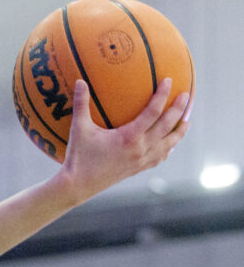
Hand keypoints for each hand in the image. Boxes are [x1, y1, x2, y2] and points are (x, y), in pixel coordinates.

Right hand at [60, 78, 190, 202]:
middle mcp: (140, 149)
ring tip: (187, 119)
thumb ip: (81, 104)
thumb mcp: (79, 129)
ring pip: (169, 144)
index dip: (162, 95)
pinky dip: (169, 148)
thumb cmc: (78, 157)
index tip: (169, 81)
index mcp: (129, 137)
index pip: (153, 112)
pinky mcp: (138, 169)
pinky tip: (170, 144)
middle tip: (186, 95)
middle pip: (167, 126)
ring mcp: (142, 160)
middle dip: (179, 109)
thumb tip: (80, 81)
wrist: (79, 186)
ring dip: (180, 131)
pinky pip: (160, 157)